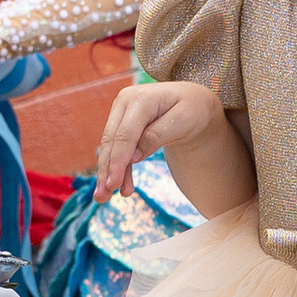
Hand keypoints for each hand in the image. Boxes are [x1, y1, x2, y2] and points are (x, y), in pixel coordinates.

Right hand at [95, 78, 223, 202]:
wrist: (194, 101)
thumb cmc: (193, 110)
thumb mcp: (183, 122)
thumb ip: (158, 136)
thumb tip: (133, 157)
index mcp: (142, 98)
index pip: (126, 134)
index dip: (118, 160)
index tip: (113, 184)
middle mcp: (126, 101)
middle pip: (112, 140)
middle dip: (107, 170)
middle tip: (103, 197)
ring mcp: (121, 110)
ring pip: (110, 145)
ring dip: (107, 172)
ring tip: (104, 197)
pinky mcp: (121, 121)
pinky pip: (116, 146)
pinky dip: (116, 166)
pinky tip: (117, 185)